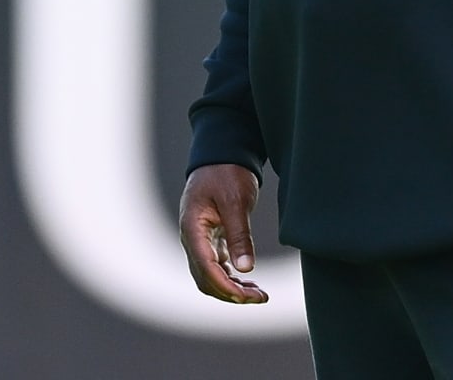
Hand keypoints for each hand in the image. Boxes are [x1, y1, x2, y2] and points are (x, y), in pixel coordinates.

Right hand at [178, 164, 268, 303]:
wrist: (222, 155)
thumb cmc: (227, 173)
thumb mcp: (235, 201)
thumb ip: (239, 235)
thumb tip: (245, 269)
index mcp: (192, 228)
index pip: (205, 267)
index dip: (225, 286)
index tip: (248, 297)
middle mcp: (191, 238)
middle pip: (205, 278)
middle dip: (230, 293)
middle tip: (260, 297)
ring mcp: (199, 240)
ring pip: (210, 276)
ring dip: (231, 289)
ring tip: (259, 294)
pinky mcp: (210, 240)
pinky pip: (217, 267)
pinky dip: (232, 278)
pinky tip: (250, 283)